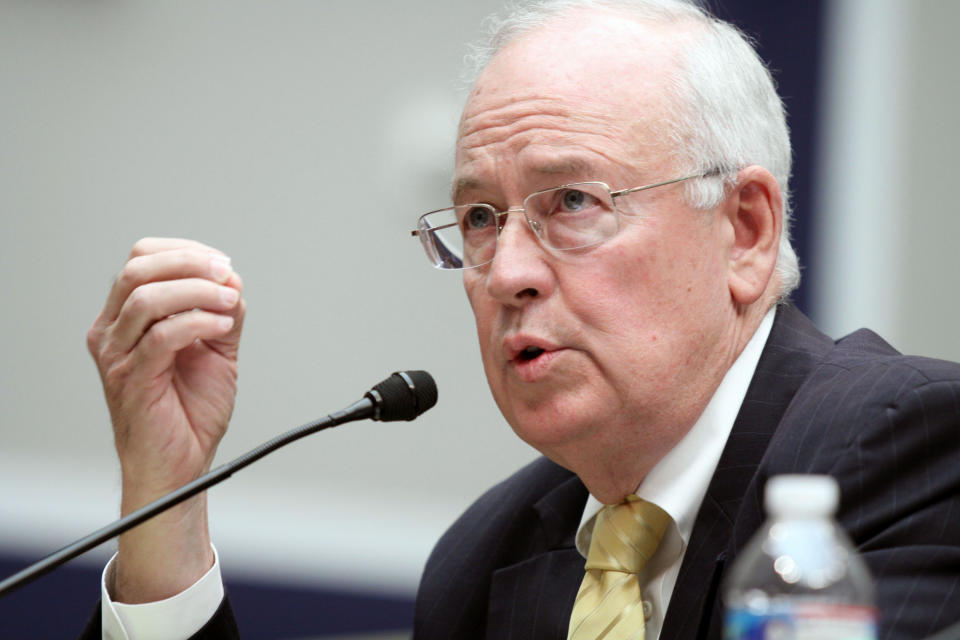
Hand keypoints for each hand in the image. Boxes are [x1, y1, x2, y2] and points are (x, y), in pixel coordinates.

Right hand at [87, 238, 245, 601]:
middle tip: (226, 275)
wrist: (181, 466)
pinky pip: (162, 336)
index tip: (223, 264)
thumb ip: (222, 313)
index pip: (142, 259)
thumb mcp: (216, 350)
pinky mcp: (133, 379)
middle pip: (138, 268)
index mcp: (126, 318)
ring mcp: (118, 356)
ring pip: (147, 297)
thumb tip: (232, 280)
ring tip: (229, 303)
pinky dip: (198, 323)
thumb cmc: (190, 412)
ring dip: (197, 292)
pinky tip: (222, 327)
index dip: (184, 252)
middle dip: (189, 263)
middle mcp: (113, 332)